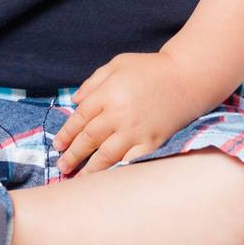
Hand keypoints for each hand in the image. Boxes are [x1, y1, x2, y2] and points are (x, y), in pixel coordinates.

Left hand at [51, 52, 191, 177]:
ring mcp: (136, 130)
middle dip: (73, 154)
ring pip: (106, 155)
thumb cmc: (150, 68)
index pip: (80, 118)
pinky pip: (130, 161)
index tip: (57, 145)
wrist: (187, 77)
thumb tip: (74, 101)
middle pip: (89, 138)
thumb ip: (93, 82)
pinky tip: (107, 180)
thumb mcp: (118, 64)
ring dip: (90, 169)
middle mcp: (119, 114)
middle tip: (61, 166)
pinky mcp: (152, 142)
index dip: (66, 133)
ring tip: (77, 179)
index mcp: (108, 93)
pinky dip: (117, 171)